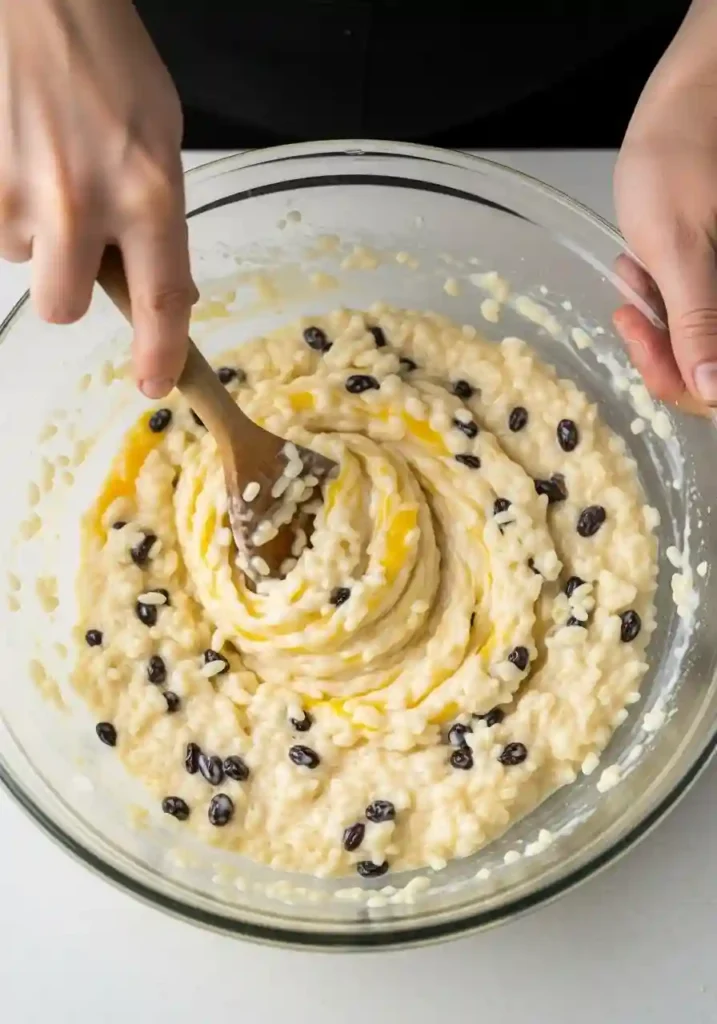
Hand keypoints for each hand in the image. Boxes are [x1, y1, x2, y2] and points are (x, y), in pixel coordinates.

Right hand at [0, 0, 196, 397]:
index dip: (158, 354)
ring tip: (46, 164)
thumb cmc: (110, 63)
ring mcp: (17, 193)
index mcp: (149, 194)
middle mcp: (82, 203)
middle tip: (75, 236)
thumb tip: (169, 292)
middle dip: (67, 286)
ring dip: (35, 230)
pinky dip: (6, 203)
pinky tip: (19, 157)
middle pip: (62, 308)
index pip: (159, 301)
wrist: (41, 1)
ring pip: (22, 259)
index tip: (157, 384)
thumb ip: (162, 223)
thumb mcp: (164, 143)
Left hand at [614, 0, 716, 411]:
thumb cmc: (678, 165)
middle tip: (630, 306)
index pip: (715, 386)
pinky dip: (654, 295)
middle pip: (700, 366)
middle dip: (657, 340)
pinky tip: (638, 264)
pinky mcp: (708, 278)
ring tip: (636, 267)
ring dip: (652, 314)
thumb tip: (713, 390)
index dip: (675, 378)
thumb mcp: (680, 251)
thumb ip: (698, 323)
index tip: (637, 337)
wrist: (682, 109)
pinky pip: (682, 309)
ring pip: (686, 340)